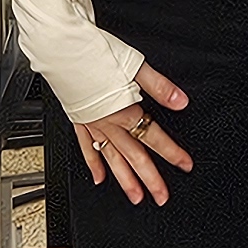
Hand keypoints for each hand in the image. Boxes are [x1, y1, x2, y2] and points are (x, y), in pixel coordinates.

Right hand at [74, 62, 194, 206]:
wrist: (62, 51)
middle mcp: (108, 123)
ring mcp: (92, 124)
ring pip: (112, 158)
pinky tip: (100, 178)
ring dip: (125, 180)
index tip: (185, 165)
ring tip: (136, 197)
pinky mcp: (79, 120)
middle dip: (149, 179)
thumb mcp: (135, 65)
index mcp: (124, 110)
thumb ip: (159, 87)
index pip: (154, 137)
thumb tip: (180, 102)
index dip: (172, 153)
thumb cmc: (94, 54)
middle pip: (134, 156)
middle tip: (161, 197)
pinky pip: (87, 148)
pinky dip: (94, 164)